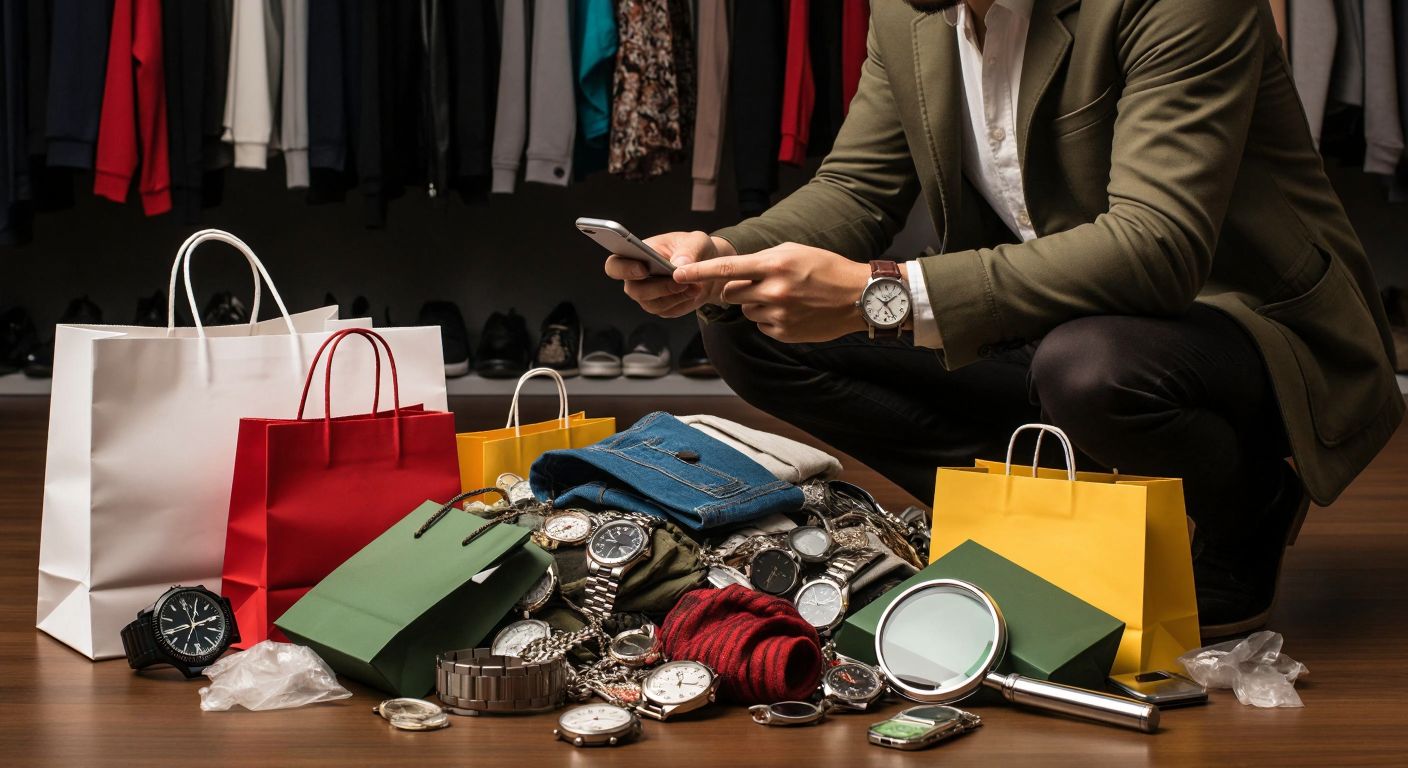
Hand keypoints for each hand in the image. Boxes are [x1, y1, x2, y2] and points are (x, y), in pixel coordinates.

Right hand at [604, 231, 734, 317]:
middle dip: (658, 287)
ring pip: (652, 304)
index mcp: (636, 255)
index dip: (623, 269)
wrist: (707, 268)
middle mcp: (637, 278)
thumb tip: (679, 264)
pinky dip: (682, 303)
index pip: (615, 265)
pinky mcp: (661, 307)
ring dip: (674, 296)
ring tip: (693, 286)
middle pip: (634, 290)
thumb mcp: (696, 242)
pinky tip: (694, 292)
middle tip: (678, 281)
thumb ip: (688, 250)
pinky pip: (667, 311)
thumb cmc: (694, 250)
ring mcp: (648, 295)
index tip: (642, 269)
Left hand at [673, 242, 870, 342]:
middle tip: (762, 283)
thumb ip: (761, 260)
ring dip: (756, 304)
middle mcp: (773, 291)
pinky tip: (792, 311)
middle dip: (738, 288)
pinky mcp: (783, 333)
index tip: (676, 273)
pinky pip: (761, 325)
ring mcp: (778, 315)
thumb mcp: (793, 251)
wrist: (857, 297)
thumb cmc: (825, 268)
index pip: (727, 268)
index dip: (698, 271)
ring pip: (745, 310)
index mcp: (774, 265)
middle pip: (731, 293)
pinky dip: (770, 319)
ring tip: (786, 297)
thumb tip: (732, 273)